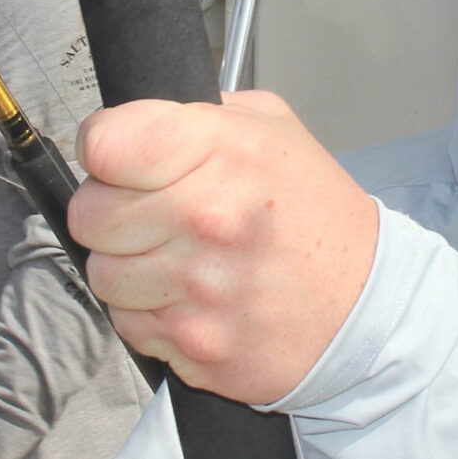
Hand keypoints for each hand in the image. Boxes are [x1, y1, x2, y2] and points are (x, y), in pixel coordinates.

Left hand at [69, 92, 377, 405]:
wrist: (368, 308)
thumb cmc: (316, 217)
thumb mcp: (274, 131)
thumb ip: (199, 113)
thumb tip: (131, 121)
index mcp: (224, 153)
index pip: (104, 144)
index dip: (105, 151)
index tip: (123, 162)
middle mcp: (207, 219)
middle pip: (89, 215)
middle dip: (113, 215)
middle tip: (157, 218)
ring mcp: (199, 289)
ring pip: (103, 275)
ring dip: (129, 270)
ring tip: (180, 262)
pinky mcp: (194, 345)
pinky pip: (128, 325)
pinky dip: (151, 315)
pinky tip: (193, 301)